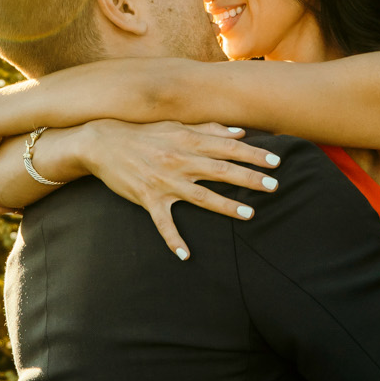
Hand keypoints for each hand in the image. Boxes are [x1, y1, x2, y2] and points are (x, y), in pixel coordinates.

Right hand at [78, 120, 281, 259]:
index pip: (227, 147)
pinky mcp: (148, 199)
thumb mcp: (176, 125)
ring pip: (200, 196)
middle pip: (220, 170)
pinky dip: (173, 239)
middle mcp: (179, 160)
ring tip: (249, 214)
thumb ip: (208, 129)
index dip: (253, 154)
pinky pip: (162, 223)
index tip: (276, 161)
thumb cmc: (144, 134)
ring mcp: (164, 181)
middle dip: (248, 179)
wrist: (103, 143)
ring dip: (225, 206)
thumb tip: (240, 133)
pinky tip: (185, 255)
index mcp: (187, 140)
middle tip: (274, 187)